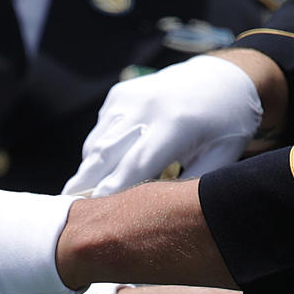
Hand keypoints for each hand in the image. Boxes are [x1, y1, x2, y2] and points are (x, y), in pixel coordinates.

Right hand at [63, 55, 261, 196]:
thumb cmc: (226, 126)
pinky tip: (108, 164)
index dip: (111, 193)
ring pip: (97, 143)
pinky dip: (99, 150)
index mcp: (176, 125)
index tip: (94, 216)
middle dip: (85, 185)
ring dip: (90, 170)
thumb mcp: (221, 157)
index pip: (134, 167)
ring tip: (83, 194)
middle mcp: (147, 107)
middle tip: (66, 209)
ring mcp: (129, 97)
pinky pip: (100, 131)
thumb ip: (191, 186)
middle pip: (104, 154)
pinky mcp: (119, 94)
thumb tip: (157, 215)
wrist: (223, 77)